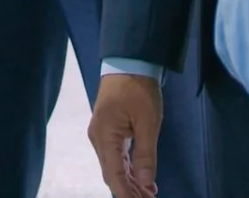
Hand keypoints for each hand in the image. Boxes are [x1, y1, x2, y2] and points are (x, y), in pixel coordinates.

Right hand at [87, 73, 163, 197]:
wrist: (129, 63)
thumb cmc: (138, 90)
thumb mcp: (148, 122)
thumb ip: (146, 154)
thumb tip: (146, 183)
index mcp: (105, 136)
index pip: (113, 175)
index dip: (126, 194)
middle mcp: (98, 139)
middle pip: (112, 174)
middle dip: (130, 191)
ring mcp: (101, 135)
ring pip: (114, 167)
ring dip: (131, 182)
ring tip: (149, 196)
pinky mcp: (108, 131)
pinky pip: (116, 156)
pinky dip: (129, 170)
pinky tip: (143, 180)